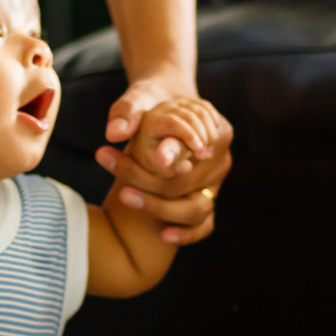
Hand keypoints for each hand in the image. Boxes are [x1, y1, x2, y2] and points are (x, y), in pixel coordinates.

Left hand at [97, 95, 233, 244]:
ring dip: (161, 208)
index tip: (151, 161)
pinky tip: (164, 235)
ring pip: (197, 208)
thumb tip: (116, 131)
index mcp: (212, 127)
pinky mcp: (206, 197)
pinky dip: (187, 233)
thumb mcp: (137, 100)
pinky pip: (204, 224)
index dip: (173, 156)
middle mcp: (220, 156)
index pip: (194, 150)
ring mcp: (216, 180)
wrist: (159, 107)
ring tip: (125, 199)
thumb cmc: (149, 102)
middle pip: (188, 183)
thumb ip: (128, 112)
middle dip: (151, 186)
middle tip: (119, 188)